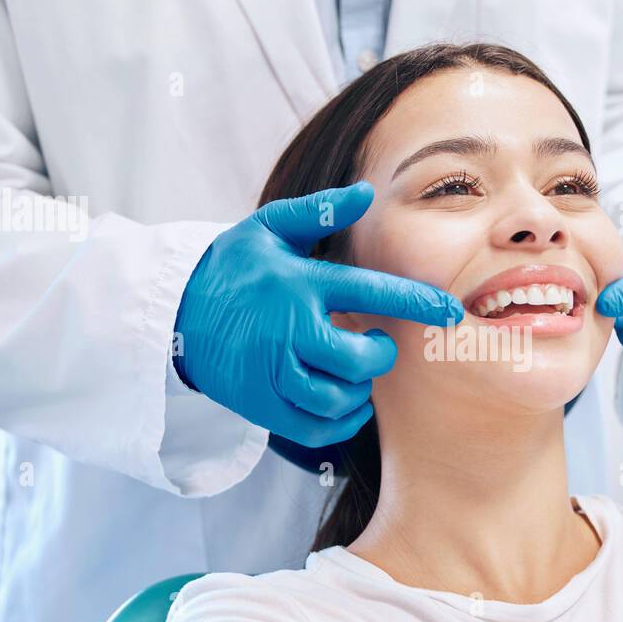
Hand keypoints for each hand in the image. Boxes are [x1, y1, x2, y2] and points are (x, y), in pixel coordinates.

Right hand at [174, 183, 462, 446]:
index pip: (370, 292)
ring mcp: (271, 372)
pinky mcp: (260, 405)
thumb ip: (318, 212)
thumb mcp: (268, 229)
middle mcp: (286, 330)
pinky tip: (345, 402)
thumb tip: (366, 193)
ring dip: (360, 390)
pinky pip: (315, 428)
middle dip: (380, 355)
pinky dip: (340, 421)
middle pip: (358, 359)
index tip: (450, 310)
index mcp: (298, 284)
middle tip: (376, 345)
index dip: (416, 302)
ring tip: (355, 372)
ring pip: (337, 398)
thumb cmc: (232, 268)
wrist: (172, 313)